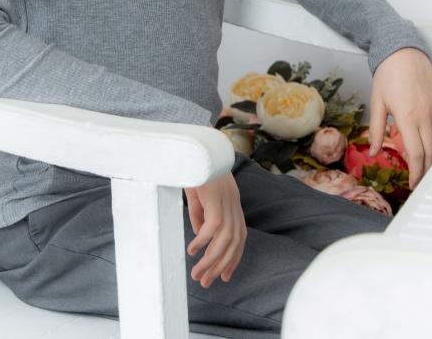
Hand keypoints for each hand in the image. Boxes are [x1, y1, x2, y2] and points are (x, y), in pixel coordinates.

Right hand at [183, 172, 246, 288]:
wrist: (198, 149)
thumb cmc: (198, 172)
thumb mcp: (200, 199)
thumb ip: (202, 217)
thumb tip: (200, 238)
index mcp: (233, 206)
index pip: (240, 239)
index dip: (233, 259)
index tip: (224, 276)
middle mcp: (234, 206)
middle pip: (234, 244)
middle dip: (220, 266)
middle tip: (206, 282)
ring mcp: (227, 202)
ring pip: (224, 240)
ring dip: (210, 260)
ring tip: (197, 274)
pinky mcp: (216, 199)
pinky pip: (212, 227)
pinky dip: (203, 241)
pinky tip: (192, 250)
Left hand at [369, 47, 431, 188]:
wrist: (403, 51)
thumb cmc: (388, 73)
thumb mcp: (376, 102)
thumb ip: (377, 129)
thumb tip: (374, 151)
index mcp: (407, 116)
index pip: (416, 153)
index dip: (417, 172)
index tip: (414, 182)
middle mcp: (425, 114)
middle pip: (431, 151)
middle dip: (427, 170)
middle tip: (421, 180)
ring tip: (430, 168)